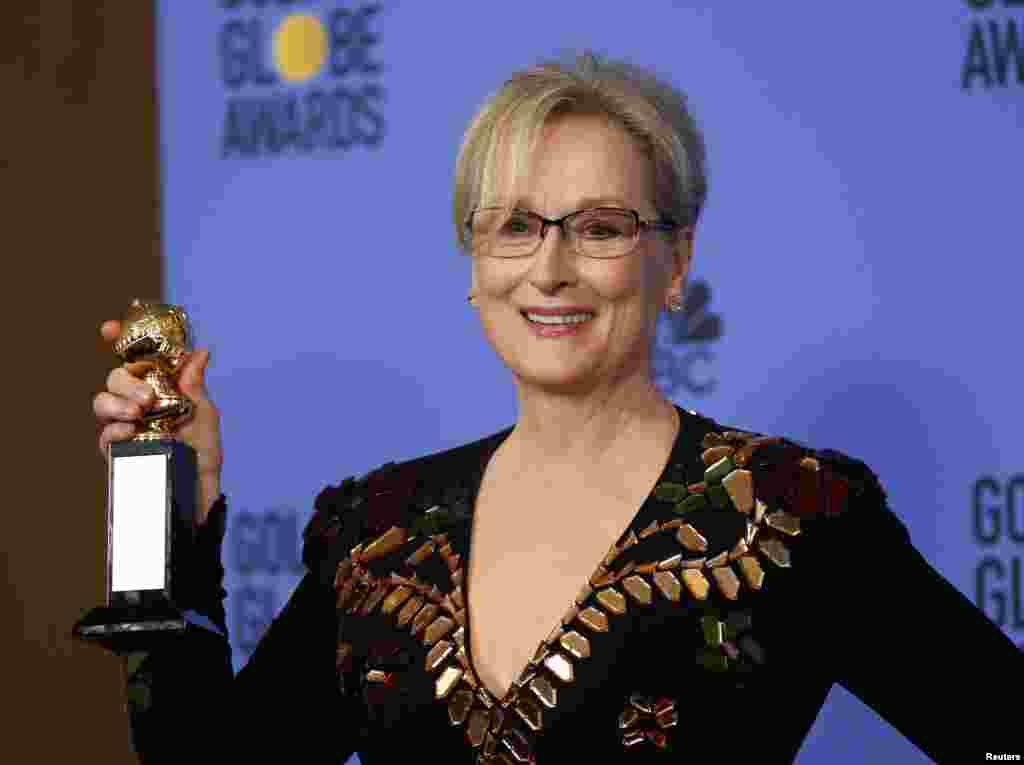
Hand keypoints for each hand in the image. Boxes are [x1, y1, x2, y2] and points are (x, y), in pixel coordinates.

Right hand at [93, 320, 223, 523]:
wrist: (199, 491)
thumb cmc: (204, 452)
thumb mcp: (204, 414)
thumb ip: (194, 385)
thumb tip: (199, 352)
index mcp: (157, 387)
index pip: (134, 357)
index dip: (120, 339)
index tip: (110, 329)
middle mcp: (137, 402)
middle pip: (115, 377)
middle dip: (126, 381)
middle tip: (146, 398)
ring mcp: (123, 425)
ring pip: (101, 402)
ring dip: (116, 403)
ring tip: (138, 413)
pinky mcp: (115, 451)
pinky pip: (103, 434)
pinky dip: (113, 429)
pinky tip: (127, 431)